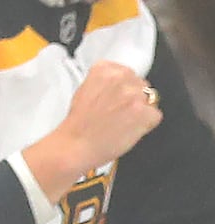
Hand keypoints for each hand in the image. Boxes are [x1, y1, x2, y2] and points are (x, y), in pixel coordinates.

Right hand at [26, 61, 162, 200]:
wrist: (74, 147)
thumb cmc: (76, 126)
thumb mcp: (82, 92)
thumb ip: (103, 83)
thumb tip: (117, 87)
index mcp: (104, 70)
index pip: (125, 72)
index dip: (120, 88)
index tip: (112, 98)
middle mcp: (121, 78)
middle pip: (140, 84)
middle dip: (132, 98)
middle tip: (115, 113)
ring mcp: (135, 95)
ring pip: (150, 99)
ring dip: (139, 111)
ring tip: (120, 123)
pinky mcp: (144, 113)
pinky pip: (155, 116)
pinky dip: (145, 125)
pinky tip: (128, 130)